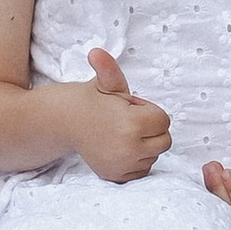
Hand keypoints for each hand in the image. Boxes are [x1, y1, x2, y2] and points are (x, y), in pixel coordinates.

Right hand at [77, 47, 169, 182]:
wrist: (66, 122)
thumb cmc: (92, 101)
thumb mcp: (104, 83)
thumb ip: (109, 69)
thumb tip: (96, 53)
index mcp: (131, 124)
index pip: (163, 120)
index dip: (148, 111)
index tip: (129, 107)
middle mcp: (129, 149)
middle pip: (164, 140)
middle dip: (151, 129)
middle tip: (127, 120)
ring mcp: (123, 165)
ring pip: (154, 155)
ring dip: (144, 144)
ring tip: (121, 132)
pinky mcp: (118, 176)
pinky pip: (143, 169)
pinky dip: (136, 159)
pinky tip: (120, 147)